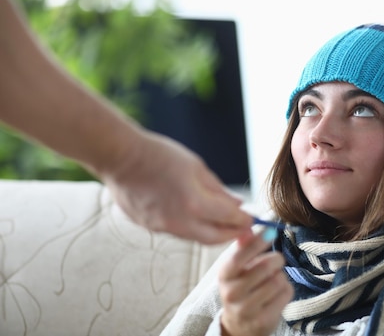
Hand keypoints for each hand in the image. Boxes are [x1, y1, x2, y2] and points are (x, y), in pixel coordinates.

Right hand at [100, 131, 251, 244]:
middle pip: (215, 239)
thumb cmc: (160, 155)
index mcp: (195, 204)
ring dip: (211, 232)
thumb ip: (219, 190)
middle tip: (241, 227)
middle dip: (231, 234)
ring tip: (221, 220)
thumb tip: (237, 204)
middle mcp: (179, 222)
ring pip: (195, 237)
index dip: (245, 220)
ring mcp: (162, 228)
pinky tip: (194, 214)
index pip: (230, 219)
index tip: (253, 219)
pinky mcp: (150, 227)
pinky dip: (191, 227)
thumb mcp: (197, 167)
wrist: (119, 157)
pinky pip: (177, 232)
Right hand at [218, 229, 293, 335]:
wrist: (240, 324)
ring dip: (281, 276)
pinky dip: (287, 289)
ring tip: (274, 279)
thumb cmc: (241, 287)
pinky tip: (278, 293)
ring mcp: (246, 309)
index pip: (239, 256)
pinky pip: (286, 293)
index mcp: (224, 275)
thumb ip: (243, 247)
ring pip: (278, 280)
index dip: (257, 242)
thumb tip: (248, 229)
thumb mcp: (237, 268)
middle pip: (265, 267)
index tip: (271, 232)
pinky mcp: (263, 320)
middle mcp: (231, 293)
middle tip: (277, 260)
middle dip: (276, 259)